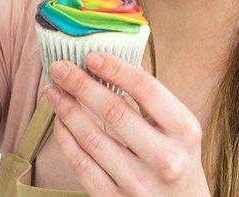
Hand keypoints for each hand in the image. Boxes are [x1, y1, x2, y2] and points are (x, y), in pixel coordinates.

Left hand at [45, 52, 210, 195]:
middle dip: (81, 85)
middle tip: (60, 67)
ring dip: (67, 110)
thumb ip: (152, 101)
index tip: (91, 56)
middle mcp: (165, 158)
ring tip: (54, 91)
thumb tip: (108, 64)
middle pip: (114, 111)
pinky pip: (83, 166)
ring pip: (92, 139)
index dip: (115, 68)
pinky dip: (66, 141)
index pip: (146, 89)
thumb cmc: (178, 160)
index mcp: (184, 130)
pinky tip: (60, 123)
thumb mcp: (179, 129)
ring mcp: (140, 183)